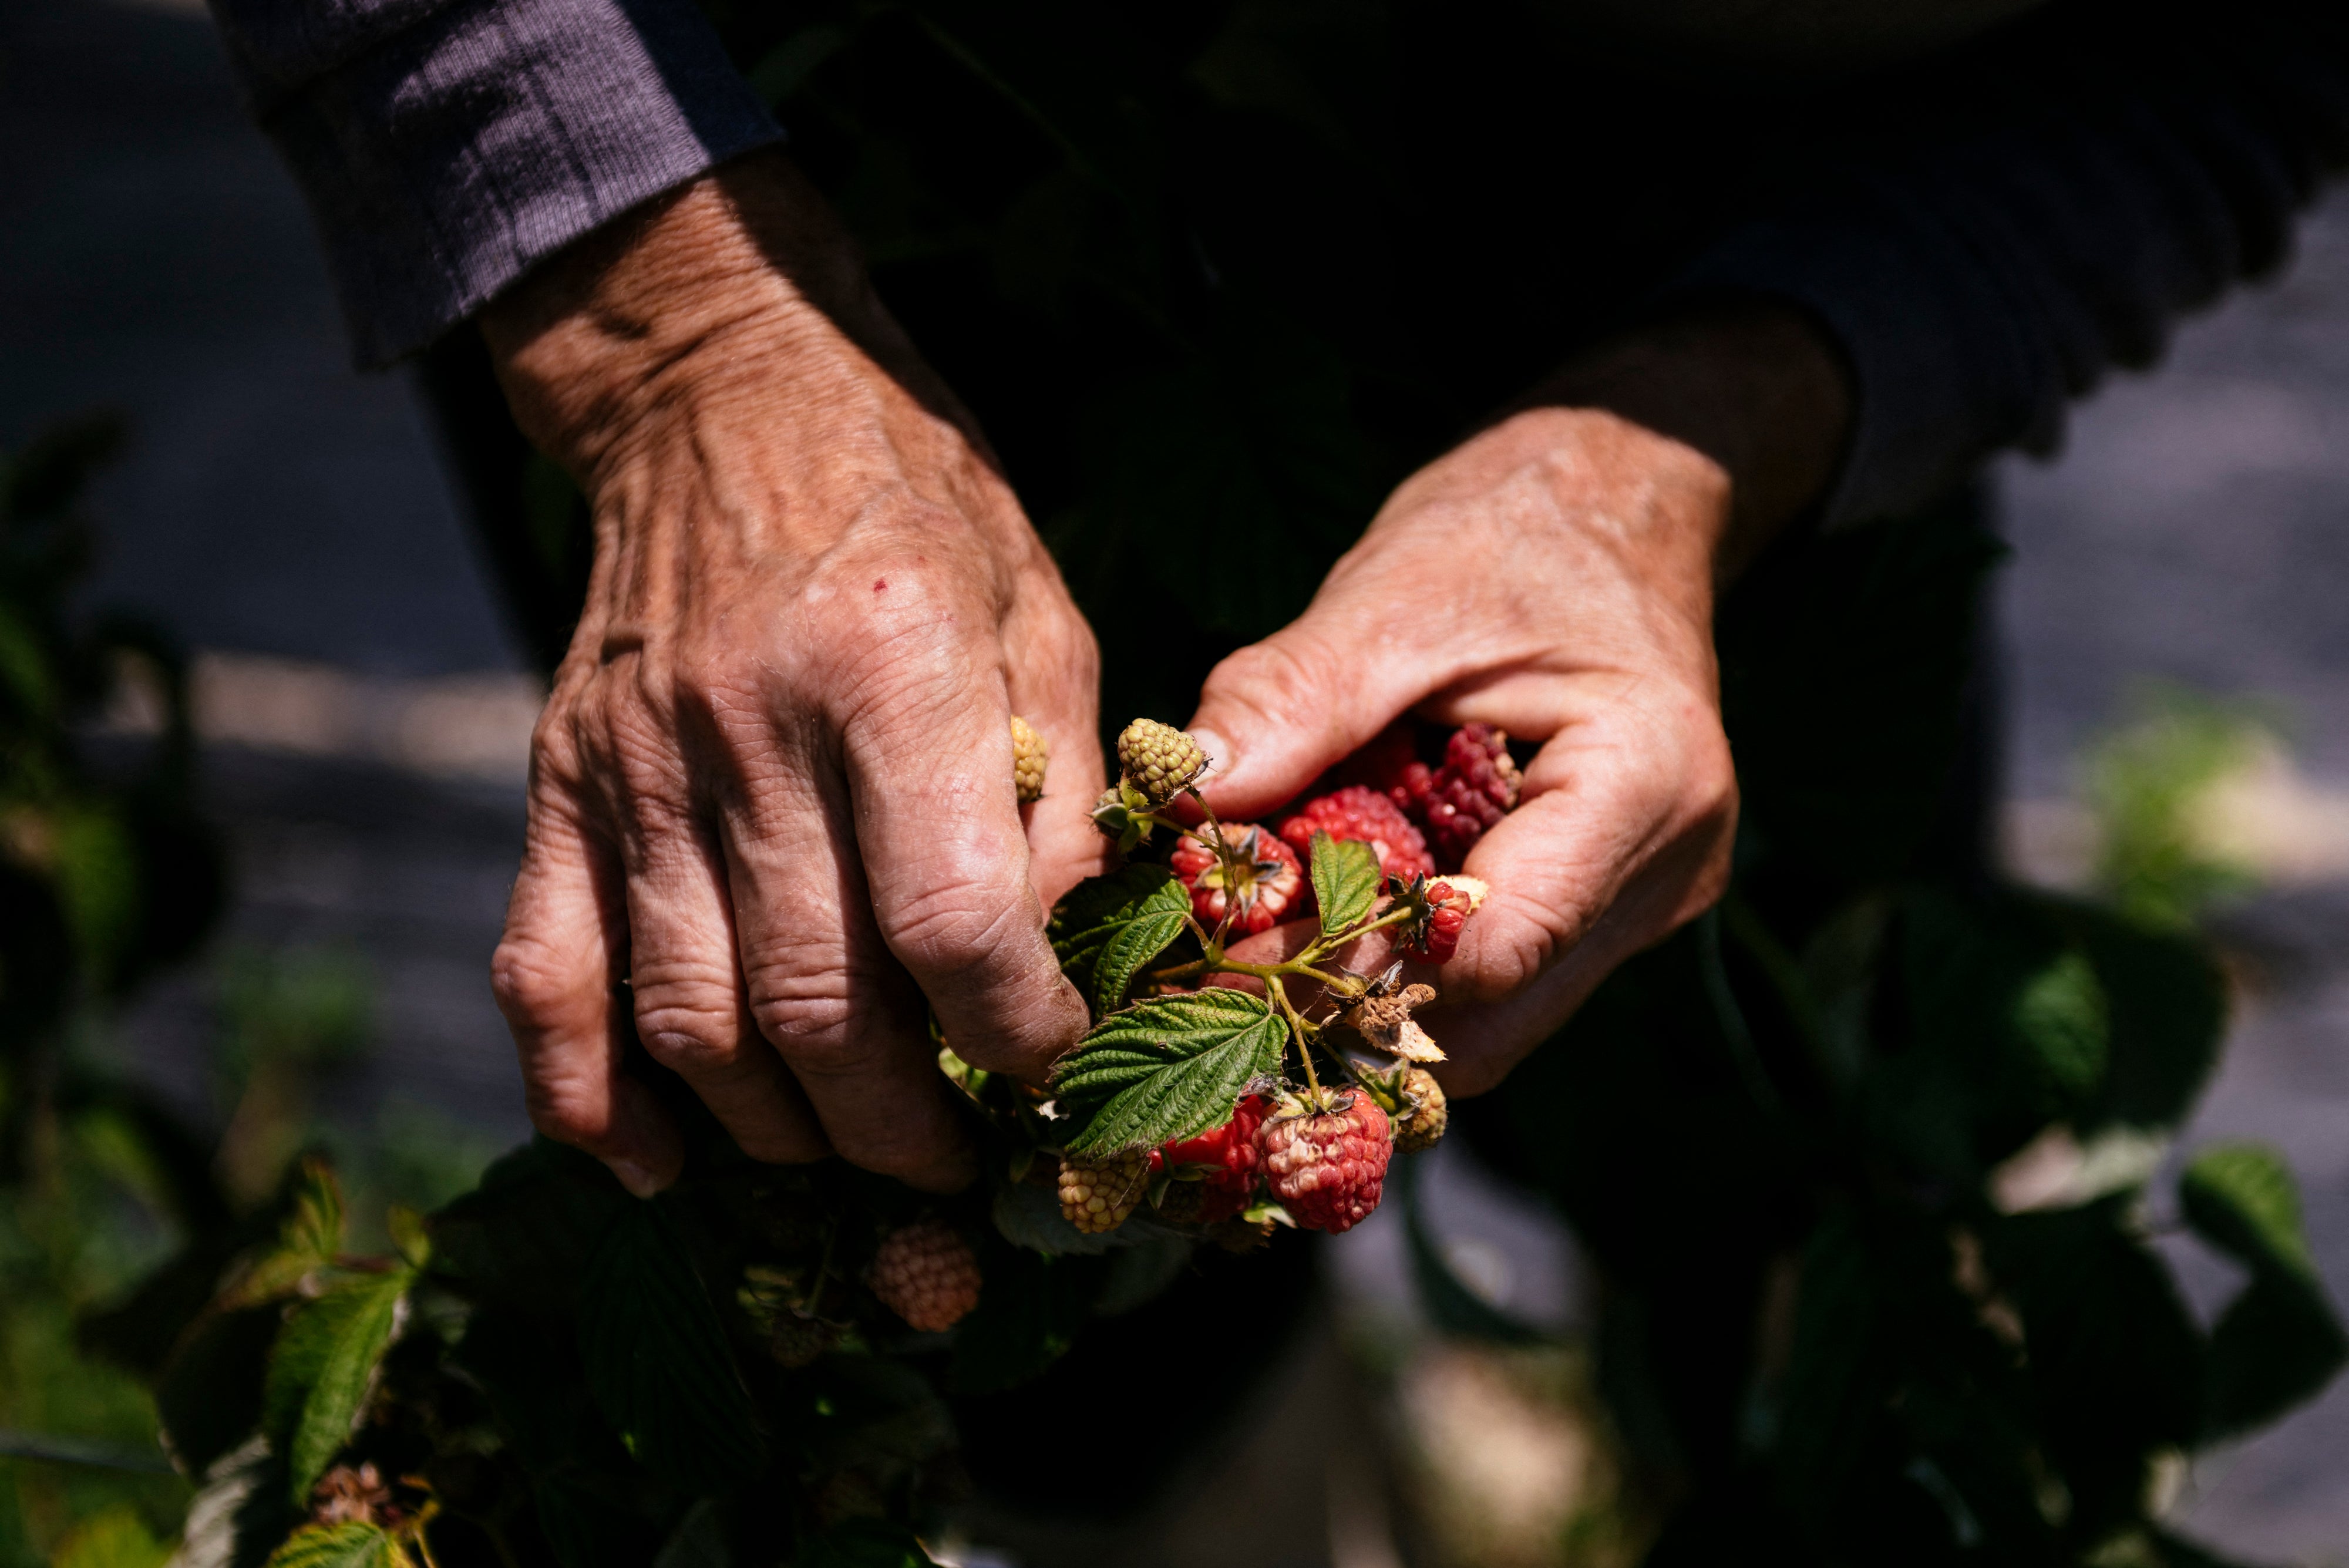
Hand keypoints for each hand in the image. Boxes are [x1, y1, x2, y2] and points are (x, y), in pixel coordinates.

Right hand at [480, 153, 1099, 1194]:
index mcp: (891, 667)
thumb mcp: (1041, 610)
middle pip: (813, 1002)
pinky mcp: (556, 783)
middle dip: (898, 1124)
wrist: (718, 391)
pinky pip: (546, 974)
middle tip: (952, 1162)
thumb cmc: (917, 500)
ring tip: (847, 1156)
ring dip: (776, 1130)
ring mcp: (631, 763)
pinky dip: (588, 1097)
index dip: (1010, 1032)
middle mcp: (747, 726)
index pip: (948, 919)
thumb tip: (1049, 956)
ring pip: (689, 1018)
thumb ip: (1062, 788)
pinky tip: (658, 1166)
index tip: (1045, 1071)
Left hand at [1186, 306, 1851, 1092]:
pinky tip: (1319, 919)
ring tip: (1253, 941)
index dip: (1349, 961)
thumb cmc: (1514, 533)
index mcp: (1646, 783)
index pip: (1491, 945)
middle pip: (1486, 1014)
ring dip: (1365, 997)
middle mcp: (1665, 872)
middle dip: (1343, 1003)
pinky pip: (1488, 982)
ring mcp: (1640, 906)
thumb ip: (1292, 700)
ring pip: (1484, 1022)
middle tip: (1208, 969)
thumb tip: (1180, 804)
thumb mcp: (1394, 594)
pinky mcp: (1599, 914)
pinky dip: (1397, 966)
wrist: (1611, 510)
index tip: (1224, 942)